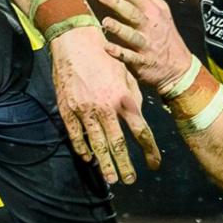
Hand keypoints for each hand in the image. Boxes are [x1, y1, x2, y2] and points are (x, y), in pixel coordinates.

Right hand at [49, 25, 160, 183]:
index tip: (154, 164)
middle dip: (125, 165)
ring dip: (105, 163)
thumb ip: (132, 97)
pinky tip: (89, 157)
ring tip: (111, 178)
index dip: (149, 151)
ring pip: (96, 144)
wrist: (74, 41)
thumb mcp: (126, 73)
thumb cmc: (104, 54)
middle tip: (129, 180)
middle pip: (118, 144)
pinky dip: (82, 148)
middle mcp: (105, 107)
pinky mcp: (68, 108)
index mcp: (123, 98)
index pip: (141, 131)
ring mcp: (84, 110)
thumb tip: (136, 116)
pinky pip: (76, 134)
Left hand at [95, 0, 192, 91]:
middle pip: (132, 11)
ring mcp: (147, 44)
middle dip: (117, 2)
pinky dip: (119, 53)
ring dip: (119, 28)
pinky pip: (130, 57)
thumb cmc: (166, 36)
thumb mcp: (161, 11)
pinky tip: (107, 48)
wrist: (180, 69)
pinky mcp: (143, 62)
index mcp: (153, 11)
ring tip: (105, 22)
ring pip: (132, 35)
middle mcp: (150, 25)